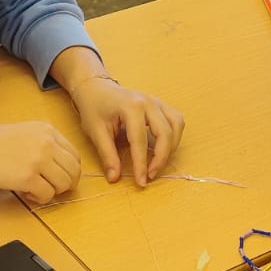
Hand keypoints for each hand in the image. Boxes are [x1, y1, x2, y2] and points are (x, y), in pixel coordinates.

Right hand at [0, 121, 81, 203]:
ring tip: (35, 189)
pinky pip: (47, 195)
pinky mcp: (28, 178)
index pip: (75, 155)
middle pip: (74, 171)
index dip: (69, 171)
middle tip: (50, 188)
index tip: (59, 178)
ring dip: (52, 192)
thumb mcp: (26, 133)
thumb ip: (46, 145)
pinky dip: (39, 198)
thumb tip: (63, 168)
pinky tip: (26, 192)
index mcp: (48, 130)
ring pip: (64, 185)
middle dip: (65, 184)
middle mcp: (47, 143)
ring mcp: (39, 160)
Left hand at [71, 76, 185, 185]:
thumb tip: (114, 178)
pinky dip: (174, 136)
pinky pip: (176, 121)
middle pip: (165, 133)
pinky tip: (164, 147)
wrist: (97, 89)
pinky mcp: (161, 105)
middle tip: (150, 176)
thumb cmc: (94, 108)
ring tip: (158, 163)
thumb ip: (107, 155)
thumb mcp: (96, 131)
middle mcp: (149, 102)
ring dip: (171, 148)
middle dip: (160, 159)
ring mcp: (157, 102)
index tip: (140, 182)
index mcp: (131, 107)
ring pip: (176, 126)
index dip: (141, 164)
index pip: (140, 141)